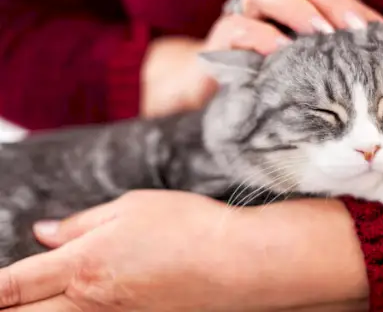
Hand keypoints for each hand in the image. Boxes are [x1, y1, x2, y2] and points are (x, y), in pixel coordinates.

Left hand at [0, 194, 367, 310]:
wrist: (235, 262)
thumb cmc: (188, 226)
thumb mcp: (131, 206)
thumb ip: (82, 223)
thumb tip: (46, 232)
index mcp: (84, 264)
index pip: (13, 285)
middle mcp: (92, 301)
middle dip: (10, 305)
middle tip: (6, 293)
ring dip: (39, 309)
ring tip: (37, 295)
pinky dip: (75, 309)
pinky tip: (80, 297)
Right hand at [142, 0, 382, 117]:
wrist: (214, 103)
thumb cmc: (269, 86)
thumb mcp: (304, 73)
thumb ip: (332, 63)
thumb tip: (378, 67)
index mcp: (293, 6)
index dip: (354, 7)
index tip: (382, 33)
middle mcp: (268, 4)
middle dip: (332, 2)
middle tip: (356, 30)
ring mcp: (242, 17)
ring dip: (298, 10)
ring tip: (323, 35)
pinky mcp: (218, 42)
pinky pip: (238, 27)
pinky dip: (261, 36)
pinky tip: (281, 53)